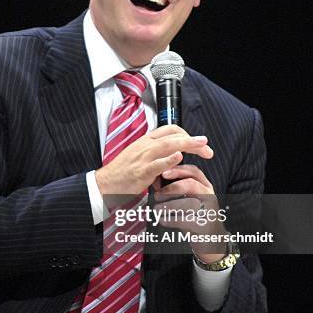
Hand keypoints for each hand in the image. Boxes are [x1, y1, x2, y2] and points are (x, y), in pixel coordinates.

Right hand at [95, 125, 212, 204]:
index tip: (198, 143)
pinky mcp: (141, 171)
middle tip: (207, 147)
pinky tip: (180, 157)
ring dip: (188, 144)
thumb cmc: (122, 172)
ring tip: (202, 146)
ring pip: (169, 145)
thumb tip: (172, 154)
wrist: (105, 183)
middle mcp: (145, 145)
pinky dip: (169, 159)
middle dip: (193, 140)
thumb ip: (155, 153)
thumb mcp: (139, 156)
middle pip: (173, 135)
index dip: (187, 133)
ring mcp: (143, 157)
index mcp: (145, 141)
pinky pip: (157, 163)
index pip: (170, 129)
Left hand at [153, 164, 227, 262]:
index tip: (163, 173)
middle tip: (157, 195)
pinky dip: (170, 220)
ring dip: (168, 206)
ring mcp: (209, 210)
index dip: (178, 170)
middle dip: (171, 189)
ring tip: (157, 209)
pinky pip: (185, 220)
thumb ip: (180, 187)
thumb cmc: (195, 215)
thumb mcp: (191, 198)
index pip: (193, 171)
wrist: (211, 238)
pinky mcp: (205, 226)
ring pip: (188, 203)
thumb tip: (157, 181)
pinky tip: (162, 220)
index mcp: (205, 186)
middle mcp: (209, 195)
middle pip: (190, 185)